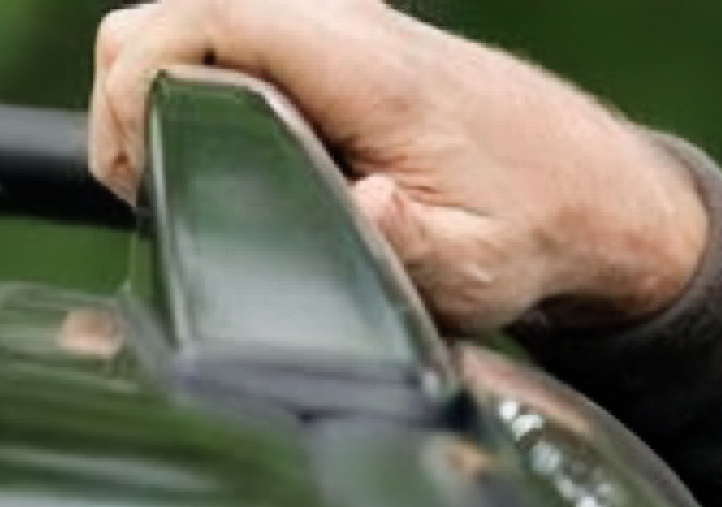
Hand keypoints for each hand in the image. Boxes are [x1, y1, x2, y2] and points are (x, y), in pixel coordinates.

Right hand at [88, 0, 708, 332]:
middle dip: (125, 96)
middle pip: (173, 12)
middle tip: (141, 188)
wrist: (596, 192)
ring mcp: (335, 22)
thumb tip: (363, 205)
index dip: (134, 83)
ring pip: (192, 20)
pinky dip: (195, 84)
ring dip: (157, 91)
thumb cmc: (535, 229)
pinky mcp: (332, 38)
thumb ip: (412, 242)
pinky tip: (212, 155)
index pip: (205, 20)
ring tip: (169, 177)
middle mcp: (344, 23)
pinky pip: (227, 37)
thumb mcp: (480, 266)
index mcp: (366, 66)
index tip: (131, 166)